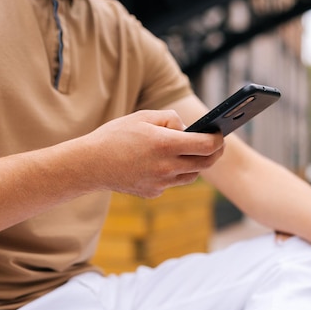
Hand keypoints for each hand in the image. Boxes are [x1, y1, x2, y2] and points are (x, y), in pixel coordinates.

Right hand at [80, 110, 223, 196]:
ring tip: (193, 152)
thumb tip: (187, 129)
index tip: (220, 134)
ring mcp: (161, 183)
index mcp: (165, 144)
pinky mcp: (153, 192)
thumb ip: (170, 119)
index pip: (206, 145)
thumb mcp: (143, 116)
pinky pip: (172, 182)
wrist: (89, 164)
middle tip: (218, 145)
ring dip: (196, 164)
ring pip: (191, 175)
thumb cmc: (115, 136)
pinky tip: (164, 163)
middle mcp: (166, 167)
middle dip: (215, 153)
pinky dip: (174, 173)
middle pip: (205, 164)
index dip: (218, 139)